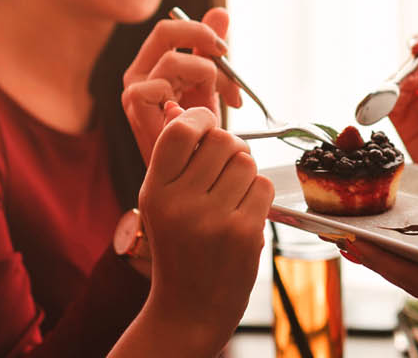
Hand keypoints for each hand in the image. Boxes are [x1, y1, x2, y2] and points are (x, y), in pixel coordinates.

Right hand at [121, 8, 242, 162]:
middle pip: (166, 31)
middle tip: (224, 55)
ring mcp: (134, 89)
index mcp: (154, 63)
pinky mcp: (134, 106)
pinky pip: (161, 84)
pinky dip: (186, 99)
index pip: (173, 28)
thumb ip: (210, 50)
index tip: (226, 51)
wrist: (191, 176)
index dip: (203, 32)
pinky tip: (196, 119)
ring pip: (174, 60)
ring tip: (213, 105)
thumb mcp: (210, 86)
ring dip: (203, 77)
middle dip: (201, 38)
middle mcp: (139, 73)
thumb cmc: (198, 135)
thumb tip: (220, 12)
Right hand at [139, 104, 273, 350]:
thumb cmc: (176, 249)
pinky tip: (242, 214)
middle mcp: (181, 203)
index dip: (201, 120)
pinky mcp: (245, 232)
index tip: (205, 130)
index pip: (182, 130)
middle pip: (223, 140)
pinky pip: (263, 186)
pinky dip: (258, 195)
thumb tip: (178, 108)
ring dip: (245, 173)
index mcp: (155, 191)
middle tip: (222, 170)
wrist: (188, 309)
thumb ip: (172, 156)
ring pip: (247, 161)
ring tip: (230, 197)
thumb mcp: (160, 202)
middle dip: (229, 148)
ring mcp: (214, 218)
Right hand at [390, 28, 417, 183]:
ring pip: (398, 87)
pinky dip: (384, 103)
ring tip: (401, 97)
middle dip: (407, 70)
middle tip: (409, 80)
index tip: (415, 46)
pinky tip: (386, 104)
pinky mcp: (406, 127)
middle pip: (412, 68)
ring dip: (396, 87)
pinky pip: (390, 108)